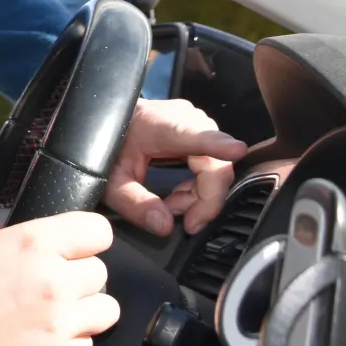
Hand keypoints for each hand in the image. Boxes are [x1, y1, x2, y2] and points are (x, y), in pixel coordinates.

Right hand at [0, 212, 118, 345]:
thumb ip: (5, 227)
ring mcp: (59, 322)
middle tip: (48, 279)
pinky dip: (72, 339)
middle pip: (101, 271)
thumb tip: (25, 227)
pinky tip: (43, 332)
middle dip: (78, 272)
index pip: (98, 230)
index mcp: (33, 243)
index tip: (72, 245)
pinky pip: (88, 344)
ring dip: (86, 306)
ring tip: (55, 308)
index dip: (85, 237)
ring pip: (107, 309)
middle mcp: (55, 280)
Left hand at [105, 98, 248, 236]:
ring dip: (199, 196)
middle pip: (214, 164)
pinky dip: (199, 187)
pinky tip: (179, 196)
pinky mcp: (201, 132)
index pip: (193, 135)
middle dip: (202, 200)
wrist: (109, 120)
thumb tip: (164, 226)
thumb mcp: (111, 179)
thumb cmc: (109, 145)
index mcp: (159, 125)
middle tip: (182, 220)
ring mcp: (196, 124)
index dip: (217, 144)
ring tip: (171, 206)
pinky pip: (212, 165)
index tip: (236, 150)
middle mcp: (185, 119)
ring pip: (217, 168)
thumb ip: (134, 203)